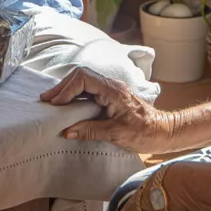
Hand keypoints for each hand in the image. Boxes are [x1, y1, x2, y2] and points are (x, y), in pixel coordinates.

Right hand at [41, 67, 180, 153]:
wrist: (164, 131)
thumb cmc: (145, 132)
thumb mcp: (116, 134)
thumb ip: (91, 130)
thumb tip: (66, 131)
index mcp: (113, 90)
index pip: (84, 78)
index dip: (67, 89)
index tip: (56, 104)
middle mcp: (111, 86)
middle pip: (81, 76)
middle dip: (62, 87)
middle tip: (46, 100)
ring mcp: (111, 90)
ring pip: (84, 82)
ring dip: (67, 91)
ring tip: (52, 102)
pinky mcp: (111, 97)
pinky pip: (89, 91)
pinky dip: (75, 96)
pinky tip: (67, 106)